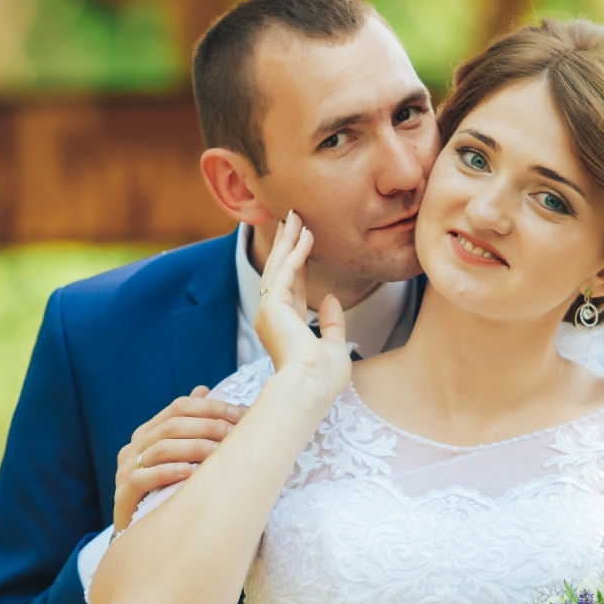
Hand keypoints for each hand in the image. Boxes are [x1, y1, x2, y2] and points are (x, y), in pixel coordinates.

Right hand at [113, 387, 245, 531]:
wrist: (142, 536)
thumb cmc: (167, 492)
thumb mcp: (178, 457)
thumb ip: (188, 425)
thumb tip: (203, 388)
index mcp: (149, 432)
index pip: (180, 407)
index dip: (212, 407)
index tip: (242, 416)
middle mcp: (135, 446)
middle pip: (172, 425)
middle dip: (209, 427)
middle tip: (236, 436)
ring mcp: (125, 469)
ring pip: (160, 448)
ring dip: (194, 448)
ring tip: (219, 454)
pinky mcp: (123, 494)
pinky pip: (143, 478)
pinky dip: (167, 473)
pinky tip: (189, 474)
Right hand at [254, 211, 349, 404]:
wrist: (310, 388)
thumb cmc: (323, 378)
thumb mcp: (334, 347)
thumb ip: (332, 324)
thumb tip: (332, 298)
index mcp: (287, 328)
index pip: (293, 288)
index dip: (300, 264)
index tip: (304, 243)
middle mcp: (273, 317)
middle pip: (281, 272)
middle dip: (287, 244)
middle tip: (292, 218)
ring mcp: (269, 311)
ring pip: (279, 266)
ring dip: (288, 240)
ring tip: (295, 216)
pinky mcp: (272, 305)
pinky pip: (287, 271)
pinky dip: (297, 251)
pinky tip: (307, 234)